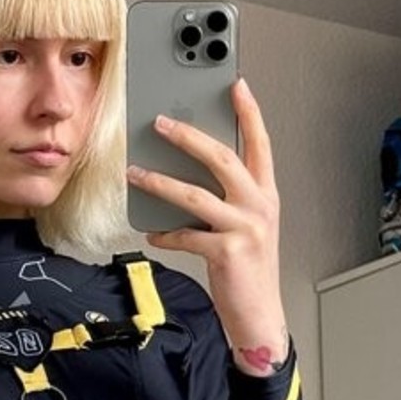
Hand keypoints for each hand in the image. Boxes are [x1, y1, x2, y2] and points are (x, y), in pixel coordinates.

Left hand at [125, 78, 288, 373]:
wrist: (259, 314)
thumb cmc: (248, 268)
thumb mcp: (243, 225)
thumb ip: (225, 197)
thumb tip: (183, 170)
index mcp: (265, 194)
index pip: (260, 143)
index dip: (249, 113)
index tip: (236, 85)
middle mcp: (260, 206)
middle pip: (223, 158)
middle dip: (189, 136)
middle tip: (160, 122)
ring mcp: (246, 229)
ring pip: (196, 194)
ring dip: (160, 181)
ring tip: (135, 172)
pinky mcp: (228, 253)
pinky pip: (187, 235)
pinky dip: (165, 233)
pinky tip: (152, 232)